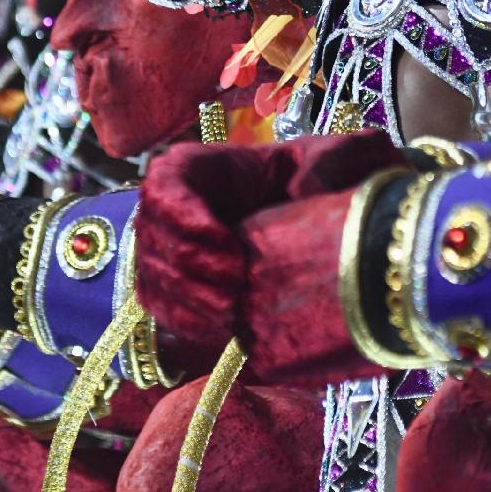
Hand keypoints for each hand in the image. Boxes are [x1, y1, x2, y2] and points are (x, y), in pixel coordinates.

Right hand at [135, 132, 408, 346]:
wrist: (324, 217)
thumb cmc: (324, 179)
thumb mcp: (339, 159)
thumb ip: (331, 162)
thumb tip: (307, 186)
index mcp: (199, 166)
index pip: (163, 189)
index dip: (186, 222)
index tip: (232, 249)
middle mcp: (172, 206)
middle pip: (151, 241)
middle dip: (190, 275)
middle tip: (233, 297)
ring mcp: (169, 249)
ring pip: (152, 281)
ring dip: (189, 304)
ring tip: (232, 317)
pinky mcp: (177, 286)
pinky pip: (162, 310)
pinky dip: (187, 324)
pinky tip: (223, 332)